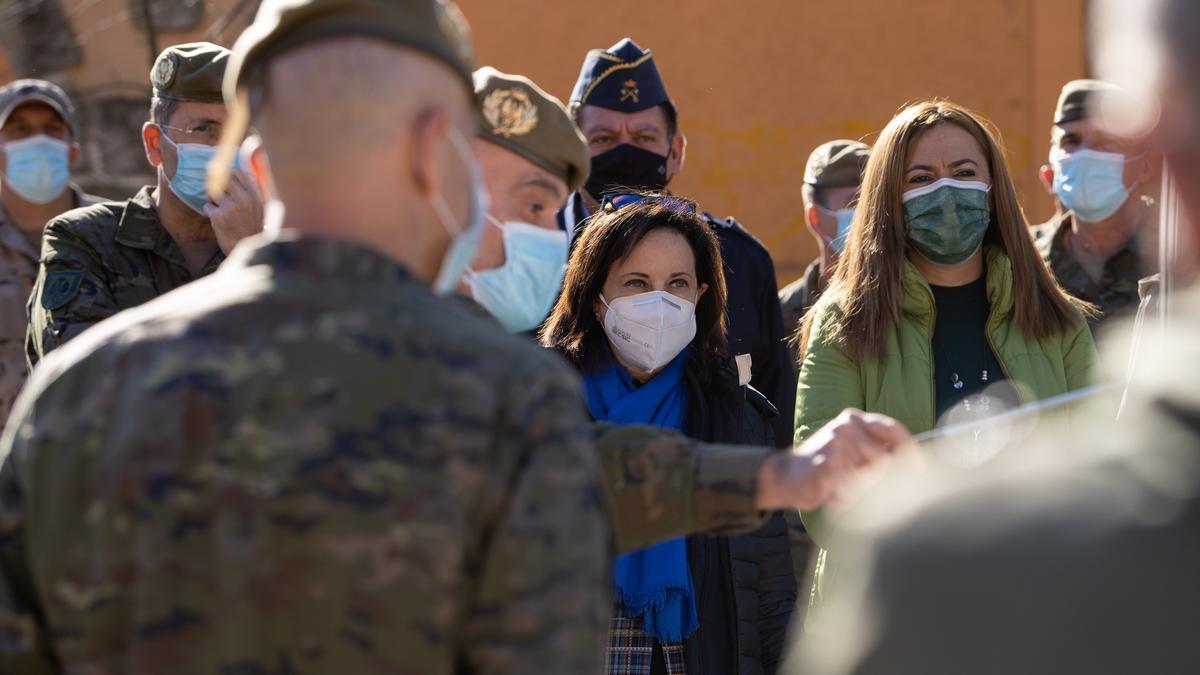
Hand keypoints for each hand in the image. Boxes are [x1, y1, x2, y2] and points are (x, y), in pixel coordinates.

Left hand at [204, 168, 264, 253]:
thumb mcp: (262, 209)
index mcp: (255, 196)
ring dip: (214, 200)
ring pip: (213, 193)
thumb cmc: (254, 230)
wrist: (247, 250)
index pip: (239, 173)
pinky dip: (210, 213)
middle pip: (224, 180)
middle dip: (220, 187)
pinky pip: (207, 206)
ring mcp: (230, 207)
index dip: (231, 176)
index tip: (229, 182)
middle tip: (222, 197)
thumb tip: (248, 172)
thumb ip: (256, 191)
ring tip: (221, 210)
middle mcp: (243, 199)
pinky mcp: (218, 216)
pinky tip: (218, 221)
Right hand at [754, 408, 913, 510]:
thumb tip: (909, 460)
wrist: (784, 476)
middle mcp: (845, 427)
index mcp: (853, 419)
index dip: (910, 450)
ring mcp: (835, 446)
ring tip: (836, 484)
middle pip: (883, 460)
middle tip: (852, 480)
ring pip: (868, 479)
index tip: (918, 468)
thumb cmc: (823, 465)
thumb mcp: (851, 447)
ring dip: (855, 489)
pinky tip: (827, 491)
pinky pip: (850, 492)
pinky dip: (842, 499)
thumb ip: (876, 448)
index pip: (892, 430)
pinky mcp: (827, 467)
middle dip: (873, 477)